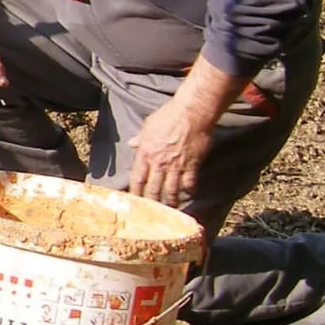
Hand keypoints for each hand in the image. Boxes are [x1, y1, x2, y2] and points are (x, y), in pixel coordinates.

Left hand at [128, 92, 218, 208]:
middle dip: (152, 202)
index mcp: (145, 153)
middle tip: (153, 213)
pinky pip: (189, 183)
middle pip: (153, 189)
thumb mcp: (149, 125)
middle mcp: (159, 162)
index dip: (135, 192)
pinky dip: (189, 190)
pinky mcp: (192, 164)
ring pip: (171, 190)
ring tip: (171, 209)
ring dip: (171, 201)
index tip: (135, 202)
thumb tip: (132, 143)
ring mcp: (176, 165)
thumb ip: (140, 138)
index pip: (137, 178)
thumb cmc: (169, 115)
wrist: (192, 112)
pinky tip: (189, 193)